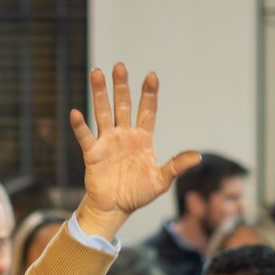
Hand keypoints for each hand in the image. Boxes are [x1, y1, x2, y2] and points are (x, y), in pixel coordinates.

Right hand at [70, 64, 200, 239]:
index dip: (149, 94)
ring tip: (96, 72)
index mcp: (143, 138)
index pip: (147, 111)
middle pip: (123, 105)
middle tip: (120, 66)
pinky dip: (80, 126)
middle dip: (121, 86)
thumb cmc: (138, 193)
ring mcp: (107, 141)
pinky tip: (76, 112)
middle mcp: (124, 134)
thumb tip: (198, 157)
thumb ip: (176, 166)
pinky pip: (85, 136)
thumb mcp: (161, 180)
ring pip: (102, 112)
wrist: (116, 208)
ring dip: (99, 93)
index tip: (152, 76)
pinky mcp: (92, 153)